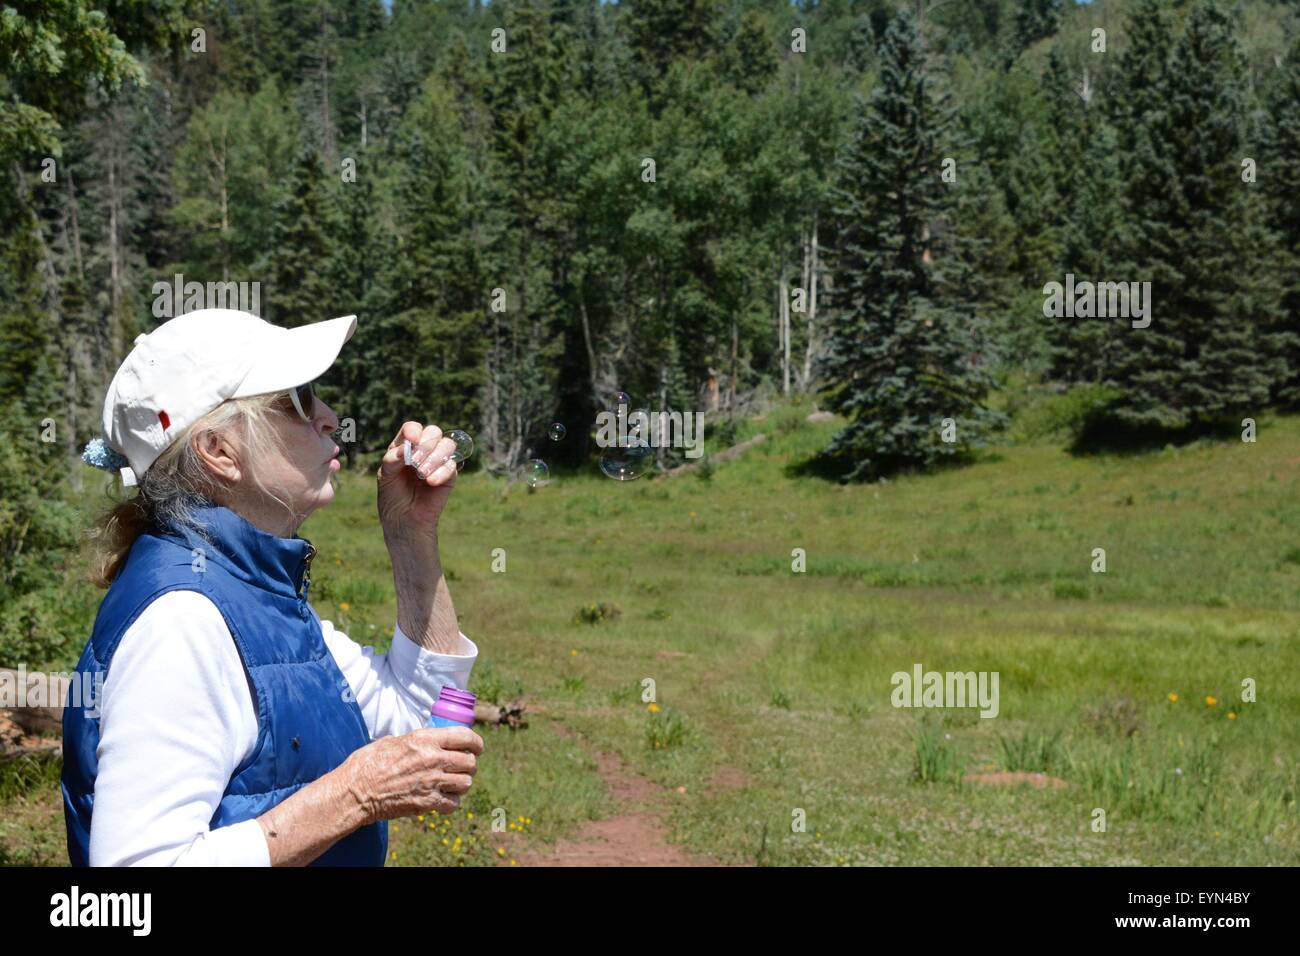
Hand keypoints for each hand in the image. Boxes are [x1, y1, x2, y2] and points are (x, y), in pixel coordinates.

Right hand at [344, 726, 483, 823]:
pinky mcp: (427, 803)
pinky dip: (451, 802)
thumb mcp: (393, 741)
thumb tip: (428, 741)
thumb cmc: (368, 764)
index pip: (465, 736)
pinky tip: (442, 798)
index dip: (476, 742)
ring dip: (461, 783)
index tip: (477, 747)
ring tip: (451, 783)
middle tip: (461, 767)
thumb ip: (416, 741)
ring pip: (466, 783)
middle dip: (469, 764)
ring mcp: (432, 782)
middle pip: (470, 762)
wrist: (355, 792)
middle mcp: (433, 759)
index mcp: (424, 739)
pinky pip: (454, 803)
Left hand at [377, 422, 458, 540]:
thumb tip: (404, 449)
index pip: (412, 428)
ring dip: (435, 457)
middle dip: (426, 444)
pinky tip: (431, 482)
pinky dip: (442, 472)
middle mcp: (423, 450)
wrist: (404, 520)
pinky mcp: (449, 475)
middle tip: (415, 462)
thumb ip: (392, 460)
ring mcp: (437, 461)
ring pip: (447, 445)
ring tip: (422, 474)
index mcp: (405, 446)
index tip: (411, 440)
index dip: (414, 430)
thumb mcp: (385, 477)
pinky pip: (452, 465)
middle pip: (433, 432)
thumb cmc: (392, 496)